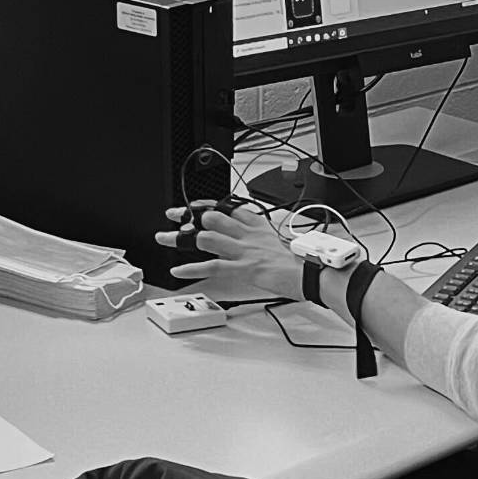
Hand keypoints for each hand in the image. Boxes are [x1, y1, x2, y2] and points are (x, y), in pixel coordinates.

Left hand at [154, 203, 302, 299]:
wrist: (312, 273)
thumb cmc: (302, 261)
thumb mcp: (280, 243)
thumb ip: (263, 241)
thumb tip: (254, 246)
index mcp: (259, 225)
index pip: (228, 207)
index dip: (206, 205)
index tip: (193, 206)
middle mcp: (249, 234)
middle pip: (213, 217)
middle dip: (189, 216)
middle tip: (173, 216)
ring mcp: (245, 251)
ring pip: (207, 237)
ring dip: (181, 238)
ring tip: (165, 239)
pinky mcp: (244, 269)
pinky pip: (212, 266)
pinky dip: (192, 269)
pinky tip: (178, 271)